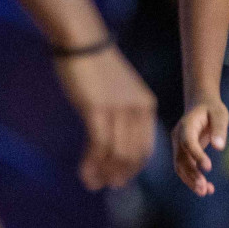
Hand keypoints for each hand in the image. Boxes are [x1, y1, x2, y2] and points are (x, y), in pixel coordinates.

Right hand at [54, 46, 155, 191]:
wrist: (82, 42)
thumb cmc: (96, 66)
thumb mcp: (118, 91)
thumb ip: (122, 113)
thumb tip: (115, 139)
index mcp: (146, 105)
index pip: (144, 147)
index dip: (132, 168)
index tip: (118, 180)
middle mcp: (137, 110)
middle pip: (132, 155)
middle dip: (118, 174)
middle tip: (103, 185)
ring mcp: (118, 110)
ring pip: (115, 154)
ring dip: (103, 173)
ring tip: (91, 183)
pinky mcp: (97, 110)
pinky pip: (98, 147)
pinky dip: (91, 165)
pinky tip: (84, 174)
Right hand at [171, 94, 228, 195]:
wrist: (200, 106)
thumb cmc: (212, 109)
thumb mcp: (220, 114)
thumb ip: (219, 129)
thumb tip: (219, 147)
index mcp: (186, 126)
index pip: (188, 142)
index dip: (196, 155)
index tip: (208, 167)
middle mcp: (178, 137)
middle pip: (181, 158)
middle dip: (192, 174)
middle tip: (204, 188)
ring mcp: (178, 147)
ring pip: (180, 167)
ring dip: (191, 181)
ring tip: (205, 192)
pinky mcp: (183, 154)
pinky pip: (186, 169)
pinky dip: (194, 180)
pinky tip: (208, 189)